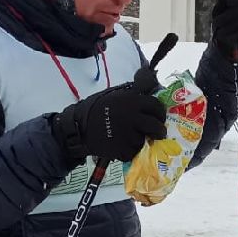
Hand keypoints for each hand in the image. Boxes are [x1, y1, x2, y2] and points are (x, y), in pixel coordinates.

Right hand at [52, 80, 166, 164]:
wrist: (77, 127)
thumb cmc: (95, 108)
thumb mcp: (114, 94)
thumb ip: (133, 93)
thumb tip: (151, 84)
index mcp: (132, 101)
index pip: (156, 106)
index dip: (159, 112)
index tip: (158, 116)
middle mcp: (133, 117)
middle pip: (156, 126)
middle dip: (159, 130)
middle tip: (157, 132)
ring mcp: (129, 135)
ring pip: (144, 140)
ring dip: (140, 140)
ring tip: (129, 137)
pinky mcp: (123, 150)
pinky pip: (133, 152)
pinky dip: (129, 150)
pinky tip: (120, 145)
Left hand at [211, 0, 237, 54]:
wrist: (224, 44)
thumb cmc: (221, 24)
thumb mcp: (218, 12)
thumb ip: (222, 0)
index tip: (228, 2)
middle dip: (229, 15)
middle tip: (216, 23)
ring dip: (231, 26)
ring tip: (220, 33)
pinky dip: (237, 34)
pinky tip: (228, 38)